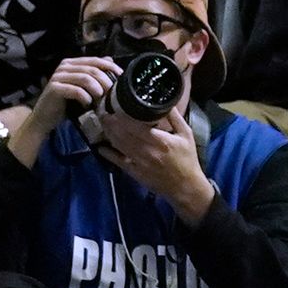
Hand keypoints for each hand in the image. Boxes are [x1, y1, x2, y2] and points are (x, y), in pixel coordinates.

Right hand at [32, 56, 121, 134]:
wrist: (45, 118)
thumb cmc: (67, 102)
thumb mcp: (83, 87)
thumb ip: (94, 74)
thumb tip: (111, 60)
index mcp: (72, 63)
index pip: (95, 60)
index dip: (110, 67)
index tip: (121, 76)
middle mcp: (64, 66)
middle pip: (92, 70)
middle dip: (105, 81)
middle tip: (111, 94)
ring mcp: (58, 76)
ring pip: (86, 78)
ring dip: (97, 90)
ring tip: (100, 100)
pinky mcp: (54, 88)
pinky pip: (77, 90)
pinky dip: (86, 98)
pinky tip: (87, 104)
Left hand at [99, 109, 214, 224]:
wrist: (185, 185)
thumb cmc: (187, 158)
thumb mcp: (186, 135)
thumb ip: (175, 118)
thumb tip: (167, 102)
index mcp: (161, 141)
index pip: (136, 126)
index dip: (122, 117)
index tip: (114, 108)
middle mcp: (148, 151)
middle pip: (124, 134)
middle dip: (111, 123)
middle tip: (103, 113)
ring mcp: (139, 162)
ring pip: (119, 145)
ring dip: (108, 134)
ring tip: (103, 124)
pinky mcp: (134, 172)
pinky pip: (117, 161)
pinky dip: (108, 153)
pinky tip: (101, 147)